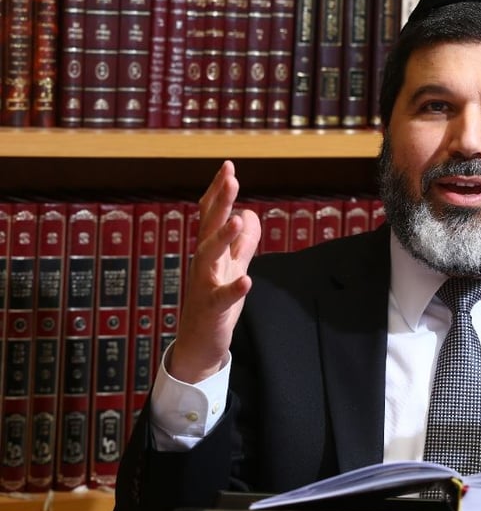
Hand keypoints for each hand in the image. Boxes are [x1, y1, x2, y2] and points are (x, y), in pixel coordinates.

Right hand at [169, 160, 260, 382]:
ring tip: (236, 219)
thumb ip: (242, 242)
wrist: (199, 345)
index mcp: (210, 252)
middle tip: (231, 178)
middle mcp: (203, 264)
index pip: (212, 216)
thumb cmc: (215, 304)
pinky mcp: (210, 310)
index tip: (228, 166)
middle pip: (209, 227)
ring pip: (209, 257)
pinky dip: (233, 289)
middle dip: (220, 202)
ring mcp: (204, 286)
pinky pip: (221, 298)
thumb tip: (250, 213)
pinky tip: (246, 280)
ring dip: (222, 238)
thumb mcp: (233, 267)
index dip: (219, 192)